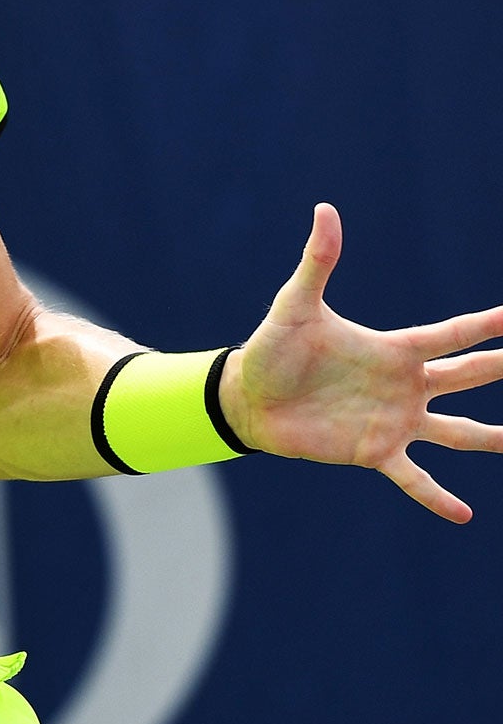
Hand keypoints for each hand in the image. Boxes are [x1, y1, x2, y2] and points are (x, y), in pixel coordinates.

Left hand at [222, 204, 502, 521]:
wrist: (245, 398)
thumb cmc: (271, 349)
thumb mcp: (296, 304)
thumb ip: (317, 261)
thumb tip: (324, 209)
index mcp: (393, 349)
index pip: (452, 335)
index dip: (488, 326)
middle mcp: (404, 385)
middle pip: (468, 377)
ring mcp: (394, 421)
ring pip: (457, 432)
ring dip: (490, 438)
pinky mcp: (374, 452)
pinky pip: (414, 478)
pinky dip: (436, 496)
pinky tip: (464, 515)